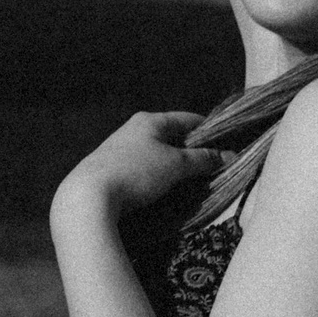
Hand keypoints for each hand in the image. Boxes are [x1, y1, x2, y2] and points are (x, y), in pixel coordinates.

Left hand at [56, 112, 233, 223]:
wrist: (88, 197)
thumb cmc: (137, 173)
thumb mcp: (177, 165)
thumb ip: (204, 159)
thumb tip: (229, 156)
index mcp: (149, 120)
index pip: (189, 119)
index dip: (211, 130)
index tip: (227, 145)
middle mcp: (133, 129)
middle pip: (173, 136)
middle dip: (193, 150)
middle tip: (212, 167)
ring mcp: (120, 149)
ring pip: (158, 153)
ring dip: (175, 165)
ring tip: (191, 182)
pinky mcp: (111, 168)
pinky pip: (144, 167)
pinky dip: (158, 175)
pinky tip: (164, 189)